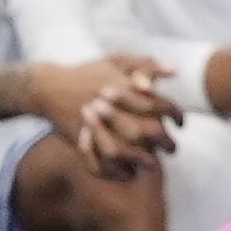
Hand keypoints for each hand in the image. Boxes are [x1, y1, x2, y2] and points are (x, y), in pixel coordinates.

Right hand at [32, 53, 180, 177]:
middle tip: (172, 149)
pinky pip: (106, 163)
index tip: (181, 124)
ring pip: (129, 150)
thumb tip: (175, 73)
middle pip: (149, 130)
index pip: (160, 105)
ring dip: (146, 159)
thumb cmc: (88, 72)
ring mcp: (98, 125)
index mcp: (125, 86)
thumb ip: (147, 64)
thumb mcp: (117, 60)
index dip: (176, 116)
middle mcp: (114, 107)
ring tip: (155, 163)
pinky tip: (131, 170)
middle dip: (165, 142)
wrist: (50, 87)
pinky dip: (119, 170)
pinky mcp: (84, 140)